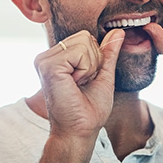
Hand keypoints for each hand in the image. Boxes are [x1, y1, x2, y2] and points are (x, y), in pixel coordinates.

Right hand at [34, 29, 124, 143]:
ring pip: (83, 42)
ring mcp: (44, 60)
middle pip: (85, 36)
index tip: (86, 81)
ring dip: (89, 66)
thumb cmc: (89, 109)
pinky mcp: (47, 65)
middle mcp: (47, 57)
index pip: (85, 37)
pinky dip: (85, 69)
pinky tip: (74, 84)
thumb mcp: (103, 75)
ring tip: (78, 84)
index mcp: (57, 58)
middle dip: (93, 61)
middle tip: (82, 83)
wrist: (80, 131)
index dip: (95, 59)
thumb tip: (118, 31)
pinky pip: (79, 52)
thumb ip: (108, 53)